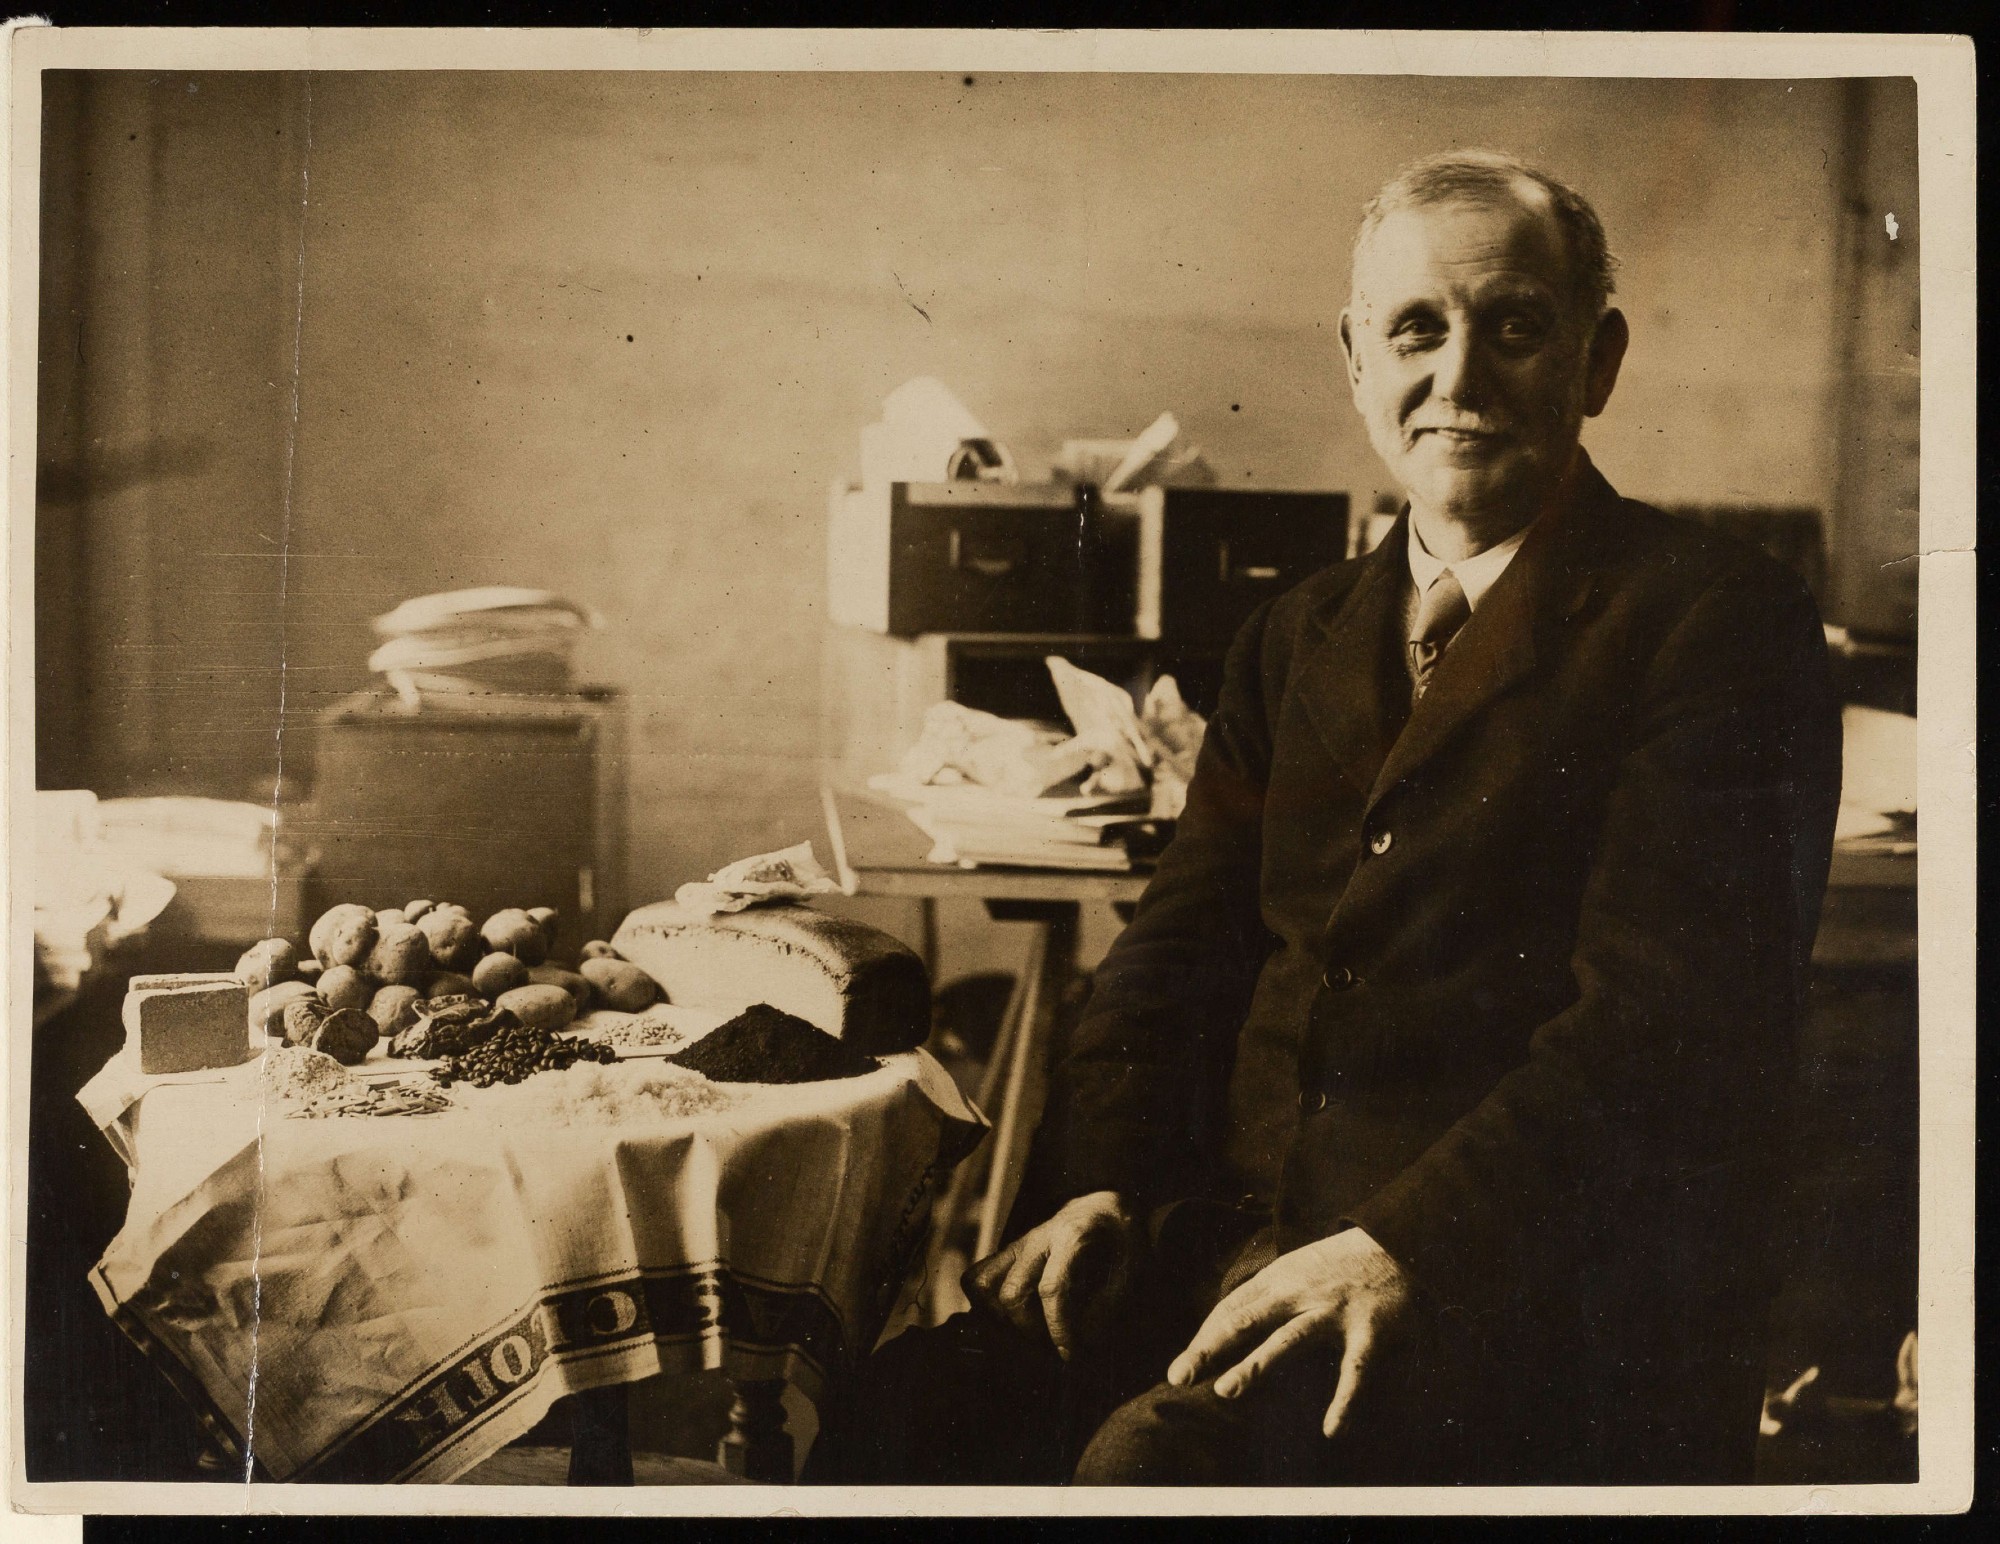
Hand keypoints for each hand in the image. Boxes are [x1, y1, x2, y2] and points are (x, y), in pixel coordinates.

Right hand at [964, 1190, 1141, 1359]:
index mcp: (1071, 1238)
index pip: (1052, 1289)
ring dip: (1000, 1318)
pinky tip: (1007, 1318)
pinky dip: (983, 1303)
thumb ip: (1110, 1304)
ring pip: (984, 1284)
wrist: (1102, 1203)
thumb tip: (1084, 1341)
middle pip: (1012, 1293)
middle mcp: (1037, 1239)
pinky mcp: (1007, 1252)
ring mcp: (1017, 1245)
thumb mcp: (1132, 1265)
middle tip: (1051, 1344)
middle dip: (1029, 1330)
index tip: (1069, 1353)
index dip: (1058, 1328)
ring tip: (1025, 1332)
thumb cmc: (1119, 1236)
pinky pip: (977, 1276)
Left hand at [1166, 1226, 1411, 1437]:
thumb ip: (1260, 1298)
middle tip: (1182, 1377)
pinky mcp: (1370, 1332)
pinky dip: (1344, 1402)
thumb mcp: (1292, 1269)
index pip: (1232, 1310)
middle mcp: (1300, 1293)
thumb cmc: (1335, 1267)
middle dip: (1212, 1348)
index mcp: (1278, 1279)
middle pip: (1247, 1320)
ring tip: (1226, 1391)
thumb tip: (1219, 1331)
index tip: (1180, 1372)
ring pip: (1289, 1340)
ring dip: (1256, 1365)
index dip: (1204, 1341)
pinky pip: (1355, 1371)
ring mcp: (1334, 1312)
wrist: (1397, 1245)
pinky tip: (1331, 1431)